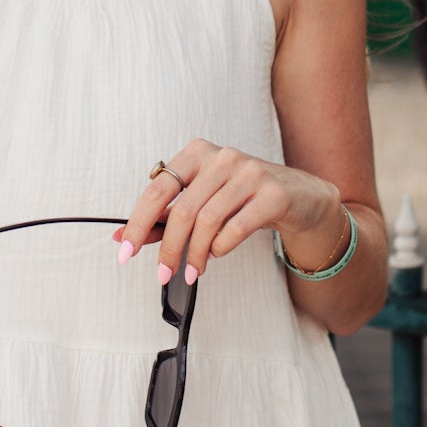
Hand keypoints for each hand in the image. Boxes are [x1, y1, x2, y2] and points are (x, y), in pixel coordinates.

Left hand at [111, 138, 344, 284]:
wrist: (301, 196)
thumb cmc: (245, 197)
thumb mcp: (204, 200)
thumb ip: (167, 216)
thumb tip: (124, 237)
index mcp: (197, 152)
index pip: (157, 188)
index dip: (138, 222)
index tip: (125, 251)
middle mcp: (222, 157)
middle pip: (183, 209)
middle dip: (169, 248)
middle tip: (163, 273)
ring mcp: (250, 172)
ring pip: (208, 221)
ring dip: (196, 253)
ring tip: (193, 270)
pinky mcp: (273, 193)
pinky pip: (237, 227)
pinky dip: (221, 247)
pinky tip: (218, 254)